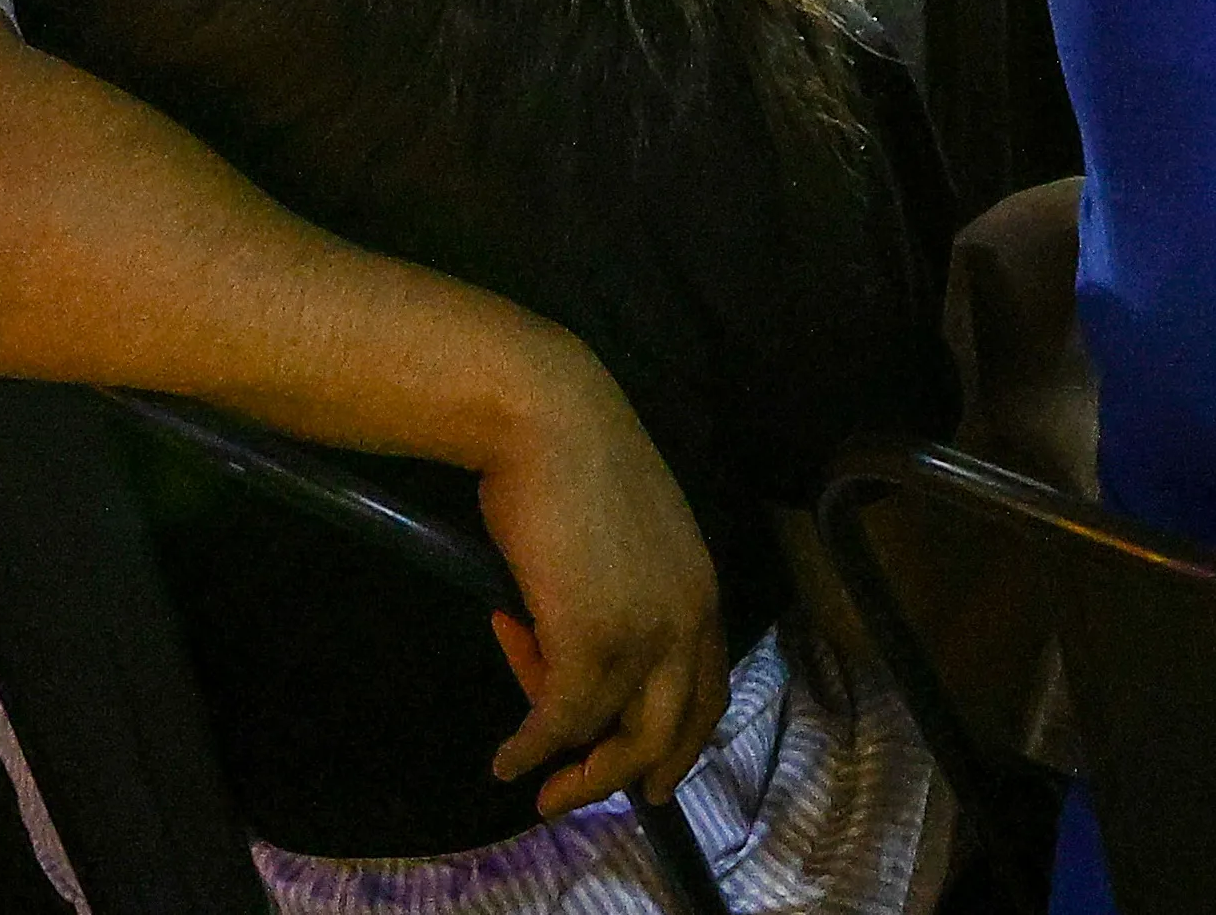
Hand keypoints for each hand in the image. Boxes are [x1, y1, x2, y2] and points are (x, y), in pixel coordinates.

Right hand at [469, 348, 721, 816]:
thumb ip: (613, 595)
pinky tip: (506, 759)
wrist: (547, 417)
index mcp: (701, 586)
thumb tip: (561, 643)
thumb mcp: (617, 538)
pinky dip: (531, 747)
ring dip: (571, 770)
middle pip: (672, 728)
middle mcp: (688, 617)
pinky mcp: (591, 642)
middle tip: (576, 799)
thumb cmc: (571, 460)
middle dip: (627, 775)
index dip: (681, 739)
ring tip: (529, 781)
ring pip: (614, 734)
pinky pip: (561, 719)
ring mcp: (644, 633)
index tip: (653, 775)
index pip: (708, 686)